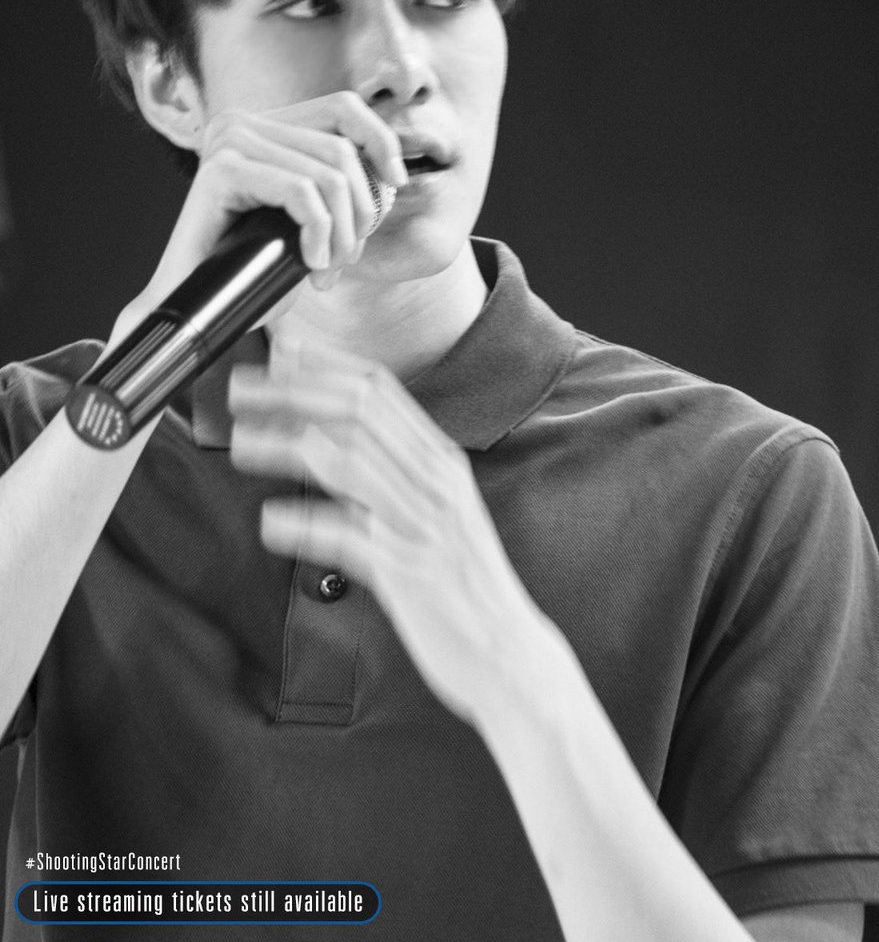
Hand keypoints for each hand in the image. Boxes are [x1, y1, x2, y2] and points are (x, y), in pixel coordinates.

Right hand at [115, 92, 407, 334]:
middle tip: (347, 258)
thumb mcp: (306, 219)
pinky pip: (299, 192)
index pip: (342, 108)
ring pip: (327, 176)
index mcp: (267, 126)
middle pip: (341, 149)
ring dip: (340, 233)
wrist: (195, 304)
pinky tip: (311, 264)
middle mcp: (243, 123)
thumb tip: (392, 175)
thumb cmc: (251, 268)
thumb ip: (337, 187)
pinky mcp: (221, 169)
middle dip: (360, 211)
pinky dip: (318, 232)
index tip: (397, 182)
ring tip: (327, 269)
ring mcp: (229, 141)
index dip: (380, 139)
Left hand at [228, 335, 552, 726]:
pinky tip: (273, 521)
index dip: (325, 366)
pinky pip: (350, 539)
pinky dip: (308, 525)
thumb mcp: (439, 511)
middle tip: (242, 390)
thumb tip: (333, 441)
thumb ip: (395, 473)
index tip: (281, 353)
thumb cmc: (464, 584)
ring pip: (350, 464)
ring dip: (287, 447)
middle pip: (359, 413)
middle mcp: (434, 484)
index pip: (381, 391)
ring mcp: (423, 526)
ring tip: (242, 444)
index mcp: (441, 462)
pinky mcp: (409, 573)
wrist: (509, 651)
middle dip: (294, 393)